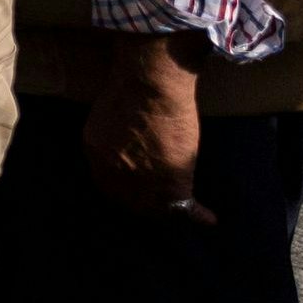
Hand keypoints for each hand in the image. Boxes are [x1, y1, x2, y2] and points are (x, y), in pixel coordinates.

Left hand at [82, 34, 212, 223]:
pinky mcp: (169, 182)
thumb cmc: (132, 83)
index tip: (136, 189)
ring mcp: (140, 179)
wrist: (149, 84)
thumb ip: (115, 130)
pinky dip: (196, 215)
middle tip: (160, 207)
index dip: (123, 187)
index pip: (106, 180)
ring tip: (183, 213)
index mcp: (94, 149)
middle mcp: (111, 170)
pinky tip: (207, 218)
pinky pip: (182, 206)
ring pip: (154, 207)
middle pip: (126, 199)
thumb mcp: (111, 110)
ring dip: (168, 211)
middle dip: (143, 205)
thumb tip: (131, 134)